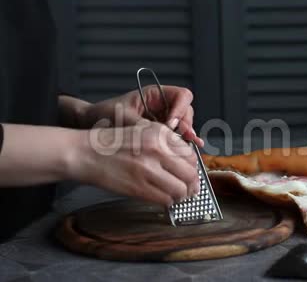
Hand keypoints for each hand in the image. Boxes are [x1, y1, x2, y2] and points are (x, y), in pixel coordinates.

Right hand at [71, 122, 199, 205]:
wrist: (85, 153)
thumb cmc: (112, 143)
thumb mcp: (143, 132)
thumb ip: (165, 144)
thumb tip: (186, 162)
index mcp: (160, 134)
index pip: (190, 154)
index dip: (193, 166)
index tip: (190, 172)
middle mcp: (158, 149)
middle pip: (190, 173)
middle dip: (193, 184)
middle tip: (191, 189)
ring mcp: (149, 169)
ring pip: (181, 189)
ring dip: (181, 195)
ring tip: (177, 196)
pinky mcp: (139, 187)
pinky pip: (165, 199)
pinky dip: (168, 202)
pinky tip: (164, 199)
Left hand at [81, 85, 203, 146]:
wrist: (91, 125)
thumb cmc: (103, 115)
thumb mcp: (125, 119)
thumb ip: (145, 126)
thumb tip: (165, 134)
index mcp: (155, 94)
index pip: (181, 96)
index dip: (181, 109)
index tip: (172, 124)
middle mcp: (162, 105)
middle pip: (186, 111)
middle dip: (185, 125)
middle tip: (182, 138)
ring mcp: (163, 118)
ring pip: (184, 125)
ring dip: (185, 136)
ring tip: (184, 147)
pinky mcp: (161, 132)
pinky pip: (176, 136)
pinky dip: (181, 144)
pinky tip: (186, 151)